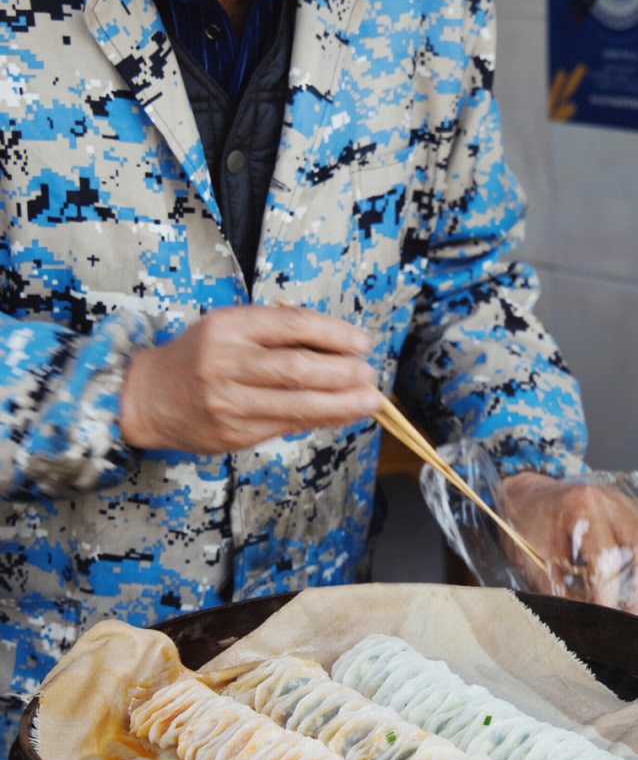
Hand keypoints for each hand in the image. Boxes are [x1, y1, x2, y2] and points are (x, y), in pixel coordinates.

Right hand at [120, 305, 381, 453]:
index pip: (292, 326)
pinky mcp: (233, 433)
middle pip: (298, 368)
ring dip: (342, 403)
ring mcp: (229, 402)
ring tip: (370, 399)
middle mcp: (227, 363)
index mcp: (229, 327)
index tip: (362, 343)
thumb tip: (339, 345)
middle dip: (343, 372)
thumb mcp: (229, 328)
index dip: (334, 334)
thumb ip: (277, 333)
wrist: (145, 397)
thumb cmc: (197, 357)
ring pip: (297, 403)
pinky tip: (343, 414)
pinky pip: (287, 425)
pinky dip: (321, 419)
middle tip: (371, 374)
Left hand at [500, 472, 637, 618]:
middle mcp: (614, 504)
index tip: (607, 620)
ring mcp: (632, 507)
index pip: (606, 560)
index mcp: (583, 509)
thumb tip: (582, 621)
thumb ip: (557, 591)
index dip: (608, 597)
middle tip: (634, 618)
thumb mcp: (531, 557)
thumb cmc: (526, 523)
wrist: (528, 493)